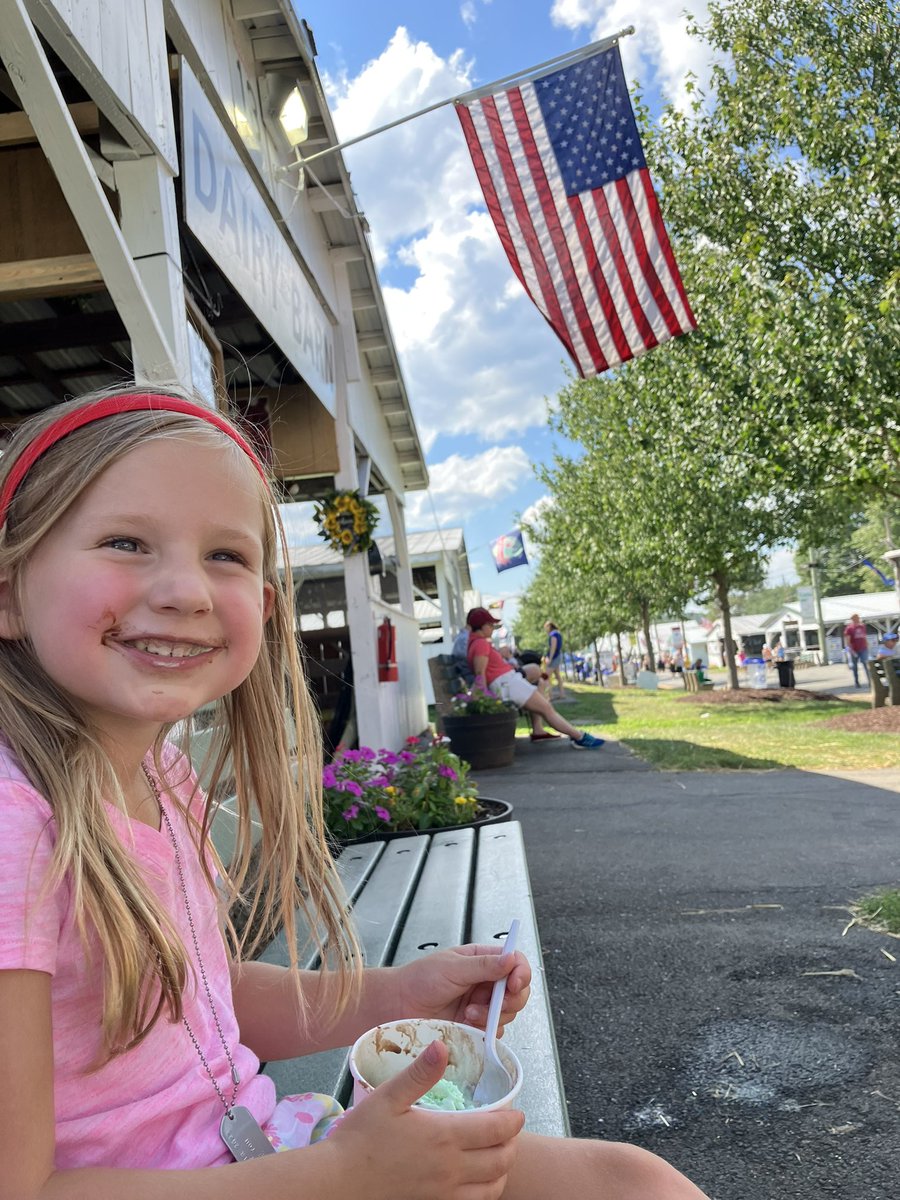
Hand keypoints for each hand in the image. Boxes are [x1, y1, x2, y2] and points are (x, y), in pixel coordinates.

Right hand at [324, 1039, 523, 1199]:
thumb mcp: (388, 1097)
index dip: (513, 1121)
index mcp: (443, 1136)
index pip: (495, 1130)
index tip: (518, 1112)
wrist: (340, 1181)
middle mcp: (450, 1168)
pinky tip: (480, 1180)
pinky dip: (488, 1192)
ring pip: (493, 1187)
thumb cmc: (361, 1137)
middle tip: (511, 1131)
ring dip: (504, 1169)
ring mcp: (444, 1192)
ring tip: (501, 1154)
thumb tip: (442, 1045)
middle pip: (500, 1160)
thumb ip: (420, 1073)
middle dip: (513, 1144)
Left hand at [395, 944, 530, 1032]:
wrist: (397, 1006)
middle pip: (518, 991)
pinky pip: (493, 1031)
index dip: (521, 973)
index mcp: (482, 960)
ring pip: (508, 1013)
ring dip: (492, 1015)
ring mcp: (481, 1005)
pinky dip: (484, 1030)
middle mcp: (485, 982)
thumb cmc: (419, 979)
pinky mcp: (475, 1026)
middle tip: (495, 1004)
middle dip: (511, 999)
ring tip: (468, 1012)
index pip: (515, 962)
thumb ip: (483, 965)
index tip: (514, 984)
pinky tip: (466, 1023)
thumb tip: (511, 959)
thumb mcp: (452, 967)